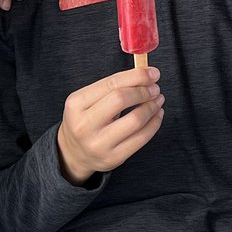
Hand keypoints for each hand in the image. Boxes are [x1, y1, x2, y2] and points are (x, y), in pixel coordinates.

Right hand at [56, 67, 164, 184]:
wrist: (74, 153)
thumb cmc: (85, 120)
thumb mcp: (87, 100)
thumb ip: (112, 86)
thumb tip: (145, 74)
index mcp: (76, 104)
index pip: (111, 84)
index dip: (136, 76)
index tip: (153, 73)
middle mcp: (85, 125)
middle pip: (121, 99)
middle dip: (144, 91)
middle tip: (155, 88)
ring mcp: (99, 144)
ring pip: (135, 120)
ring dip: (152, 106)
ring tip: (157, 100)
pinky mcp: (113, 158)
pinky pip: (141, 138)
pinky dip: (154, 123)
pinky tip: (157, 114)